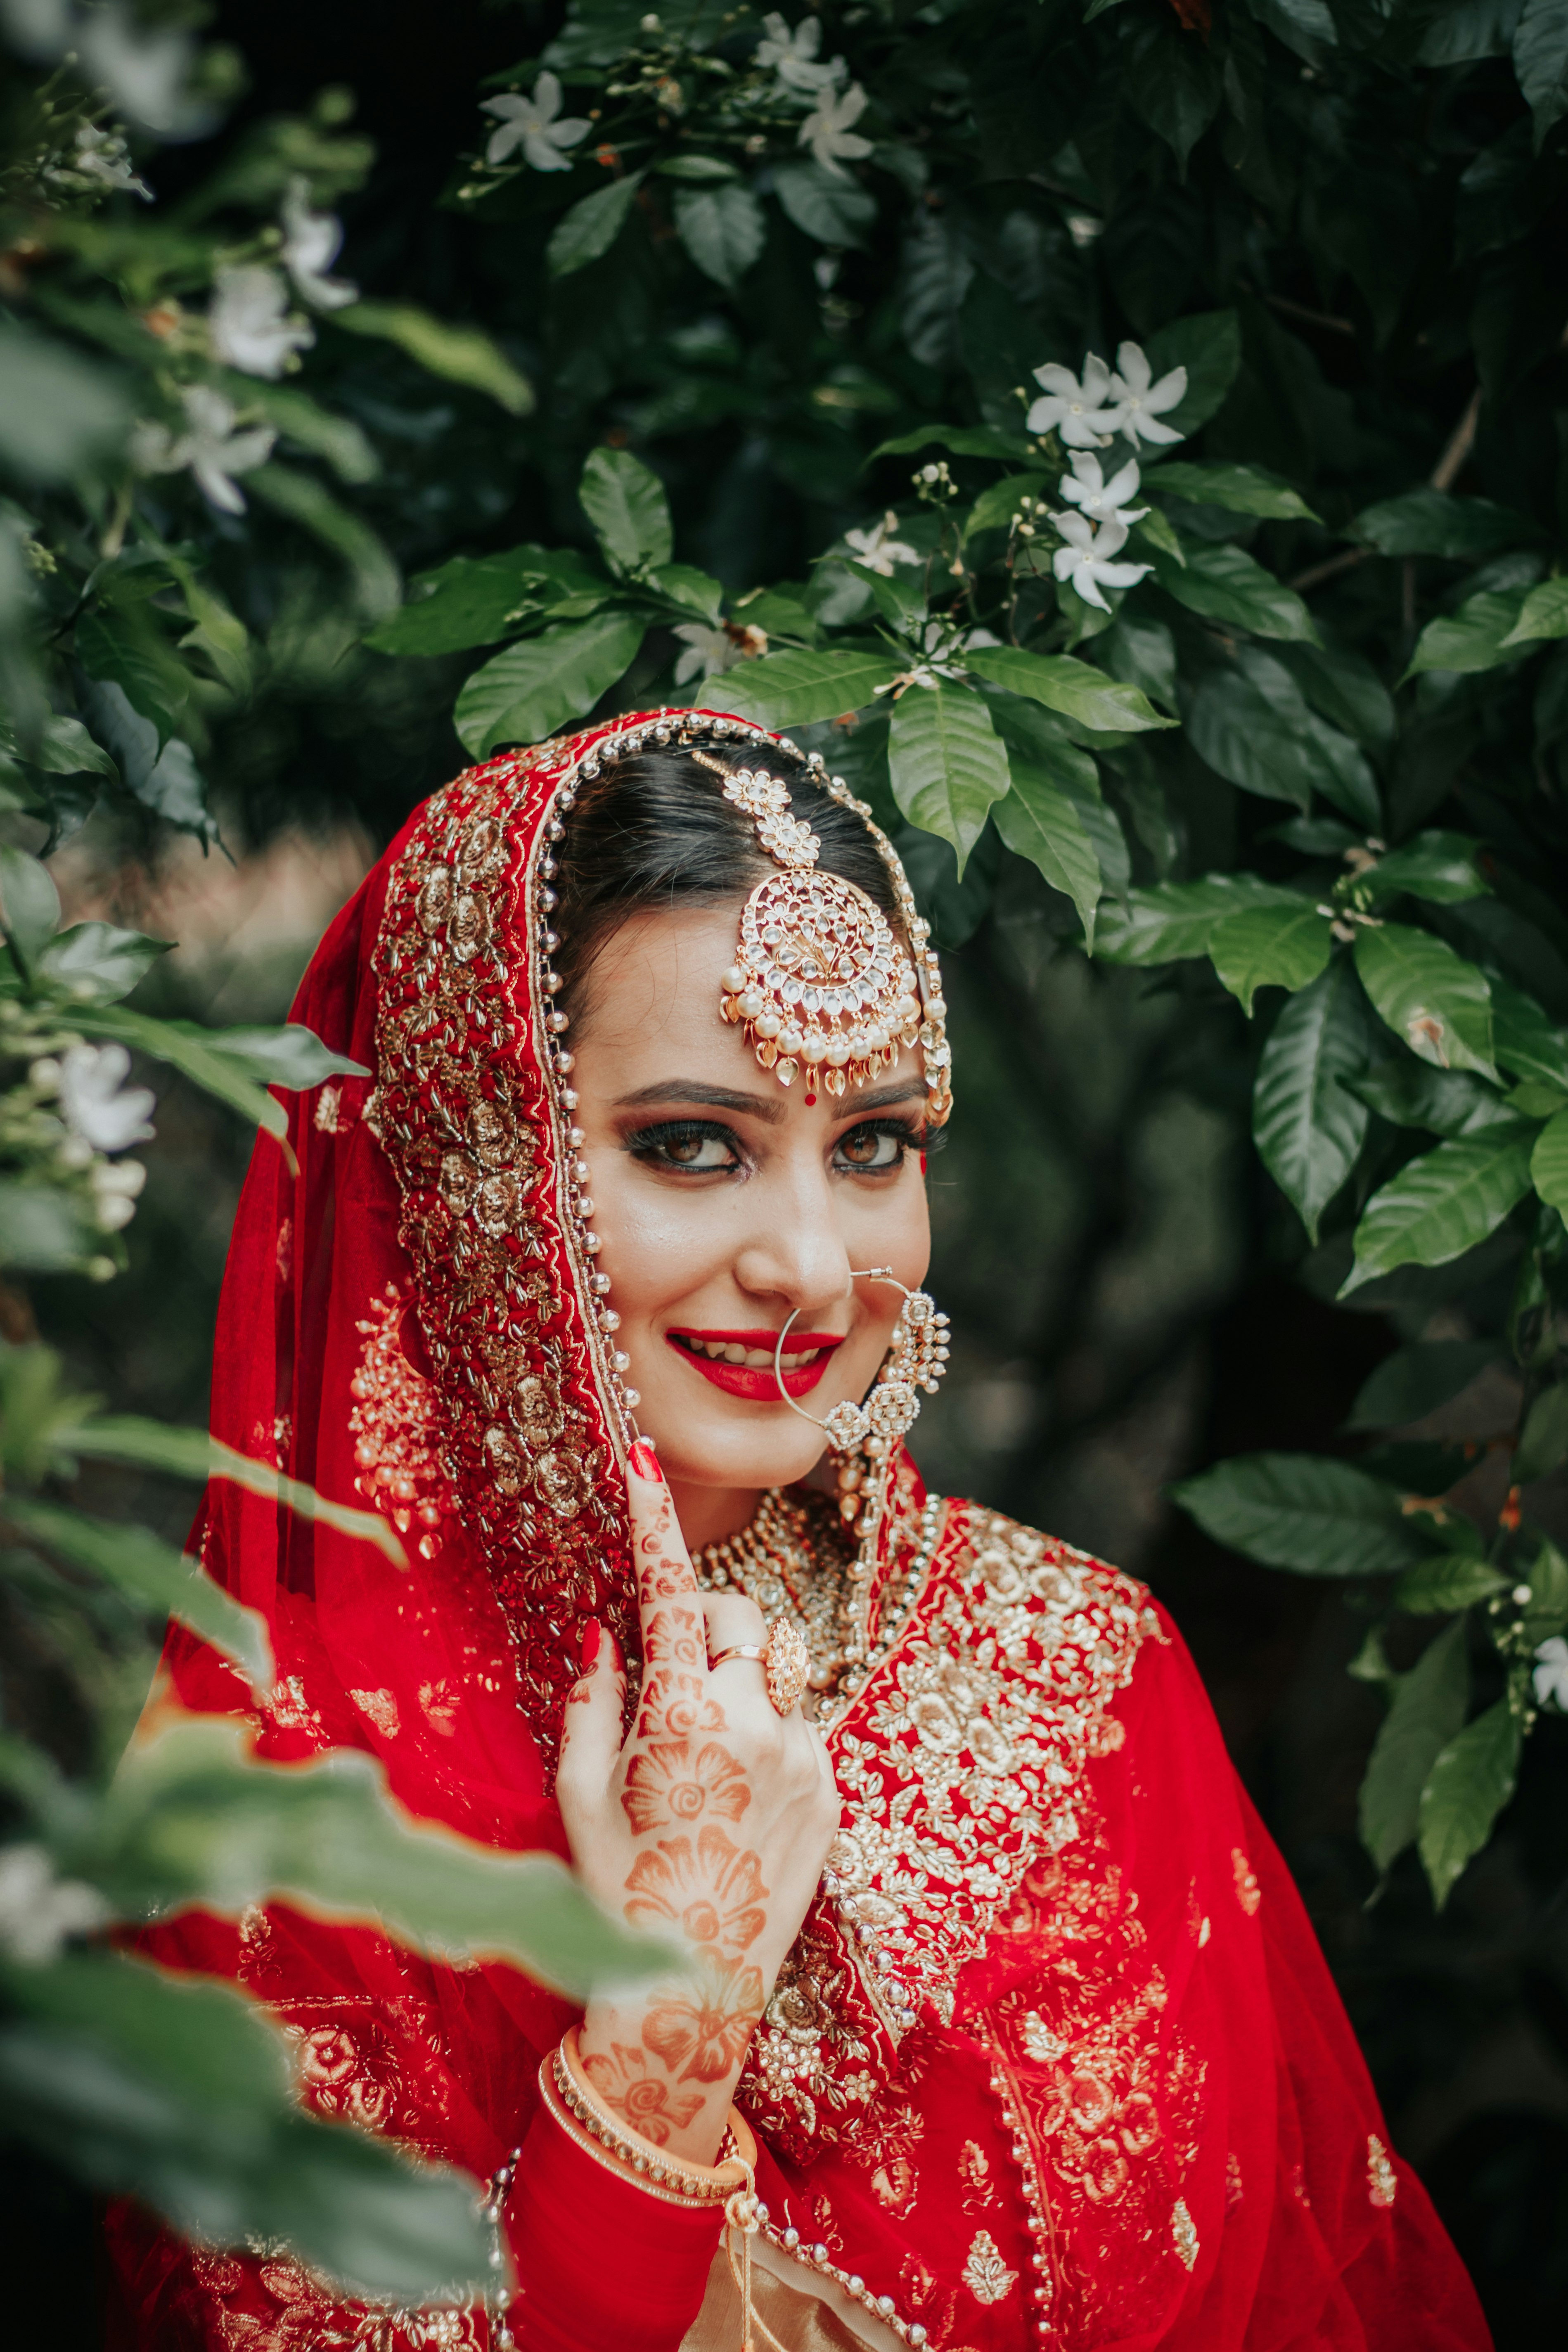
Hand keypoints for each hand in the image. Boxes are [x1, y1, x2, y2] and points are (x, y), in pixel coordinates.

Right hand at [556, 1449, 840, 2163]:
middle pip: (741, 1622)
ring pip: (773, 1676)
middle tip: (676, 1674)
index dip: (655, 1526)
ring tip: (706, 1763)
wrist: (694, 1989)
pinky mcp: (832, 1787)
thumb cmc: (616, 1888)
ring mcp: (801, 1755)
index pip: (671, 1595)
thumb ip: (591, 1701)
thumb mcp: (578, 1795)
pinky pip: (799, 1727)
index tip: (645, 1467)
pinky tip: (737, 1799)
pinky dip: (768, 1739)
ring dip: (740, 1690)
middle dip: (710, 1625)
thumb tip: (607, 1632)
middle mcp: (750, 1724)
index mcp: (678, 1720)